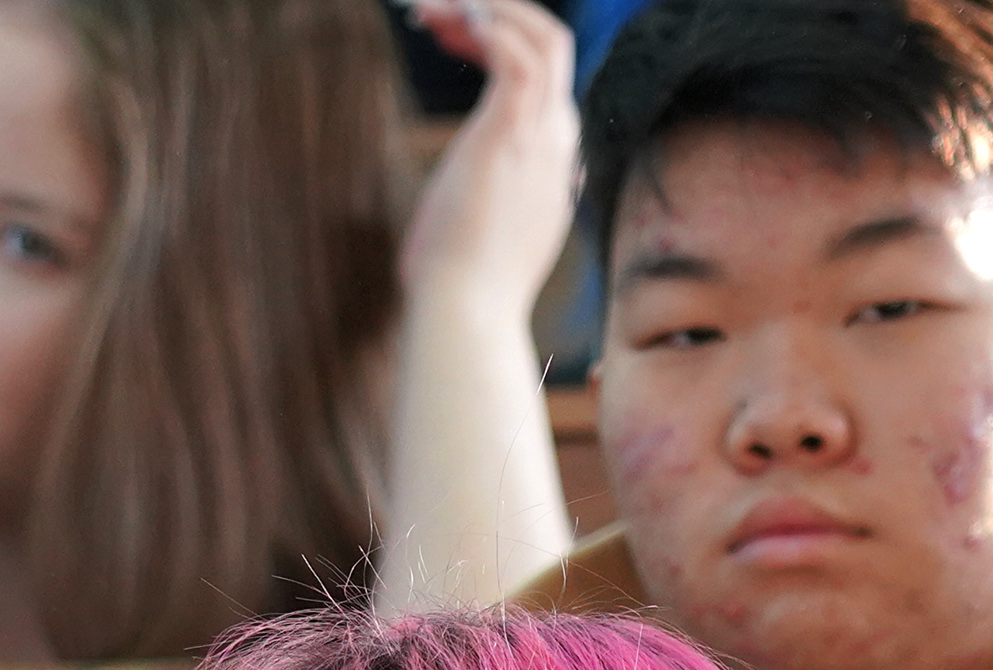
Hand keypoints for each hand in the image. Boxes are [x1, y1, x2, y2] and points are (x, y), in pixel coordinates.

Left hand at [399, 0, 579, 318]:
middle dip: (501, 16)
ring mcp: (541, 139)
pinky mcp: (512, 136)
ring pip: (544, 40)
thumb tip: (453, 213)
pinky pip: (519, 56)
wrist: (465, 316)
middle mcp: (556, 145)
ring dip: (492, 10)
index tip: (453, 35)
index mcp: (550, 168)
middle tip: (441, 11)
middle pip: (551, 50)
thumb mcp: (476, 237)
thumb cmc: (458, 292)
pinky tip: (458, 15)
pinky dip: (493, 25)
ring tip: (436, 4)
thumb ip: (478, 210)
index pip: (541, 83)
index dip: (499, 46)